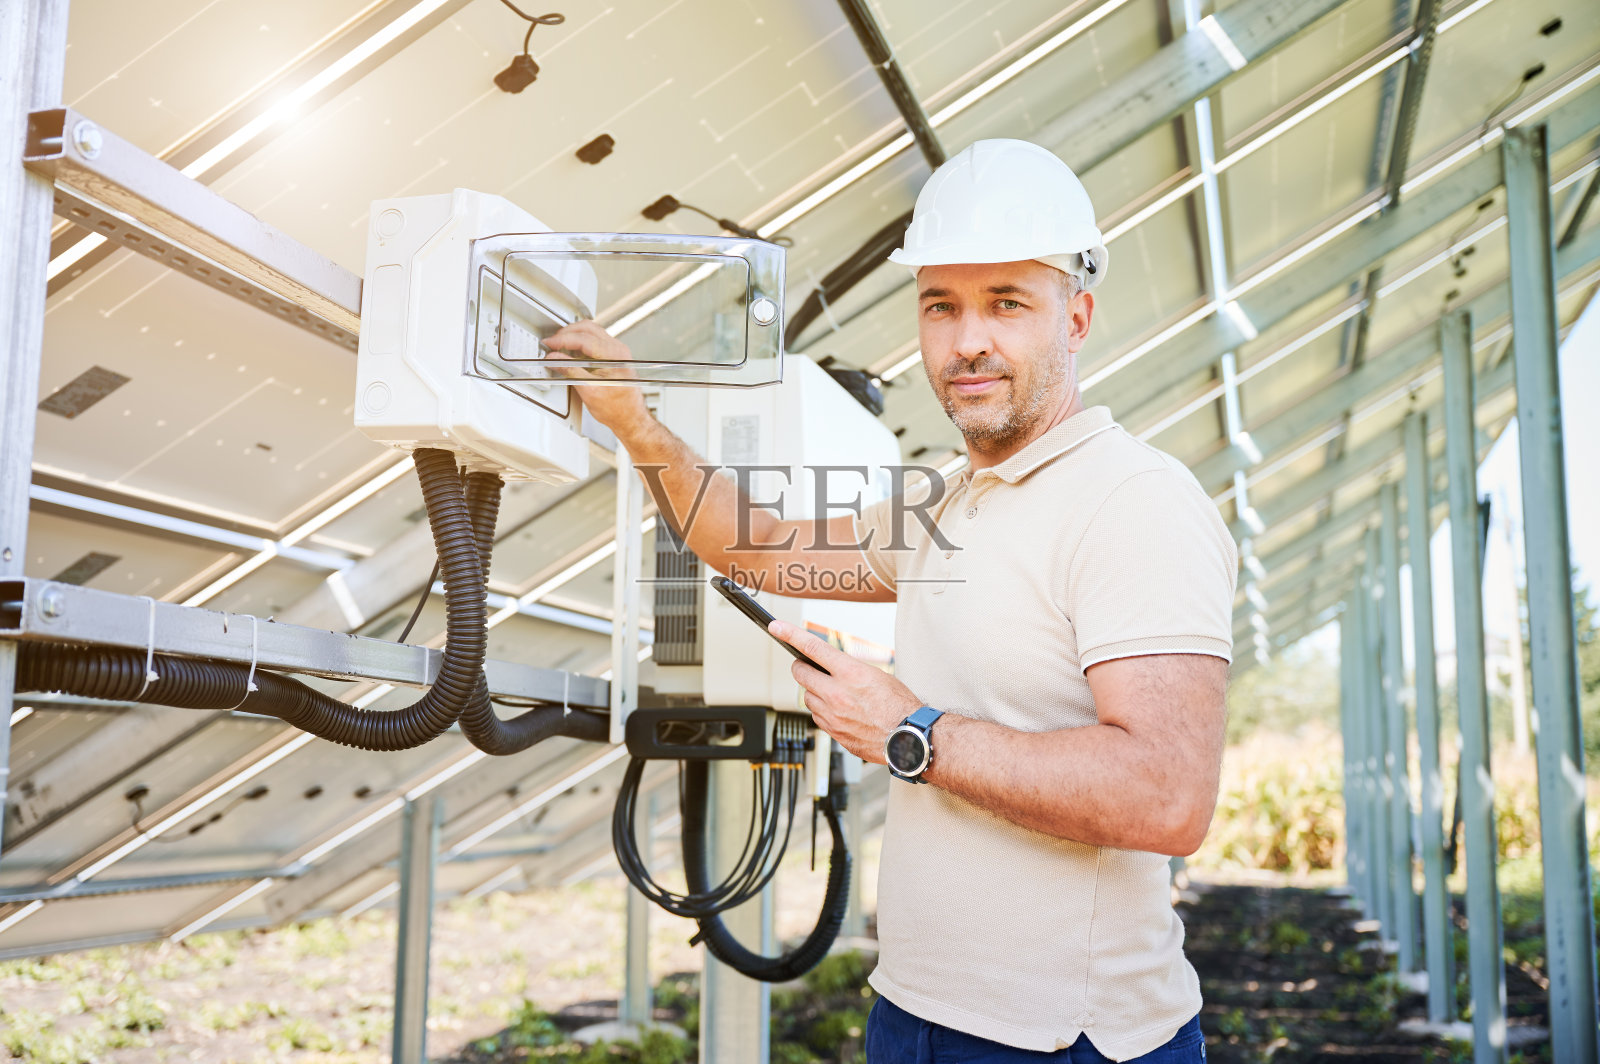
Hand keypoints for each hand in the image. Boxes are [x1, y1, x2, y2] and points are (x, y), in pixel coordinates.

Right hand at [542, 320, 650, 434]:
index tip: (550, 343)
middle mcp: (618, 350)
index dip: (562, 339)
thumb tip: (555, 359)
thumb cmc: (617, 408)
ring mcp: (617, 352)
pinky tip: (571, 352)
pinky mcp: (614, 356)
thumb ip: (570, 371)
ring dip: (573, 335)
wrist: (629, 418)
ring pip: (592, 331)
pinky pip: (595, 340)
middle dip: (567, 333)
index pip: (583, 338)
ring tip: (559, 346)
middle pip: (588, 328)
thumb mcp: (589, 390)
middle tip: (552, 342)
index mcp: (614, 356)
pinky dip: (580, 342)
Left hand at [767, 620, 922, 764]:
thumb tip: (832, 666)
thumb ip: (849, 669)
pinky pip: (816, 717)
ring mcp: (832, 715)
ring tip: (833, 693)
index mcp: (850, 673)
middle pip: (800, 674)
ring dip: (814, 692)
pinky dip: (822, 711)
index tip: (777, 628)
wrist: (908, 737)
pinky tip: (838, 711)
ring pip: (806, 697)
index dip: (790, 635)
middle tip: (809, 667)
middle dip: (802, 667)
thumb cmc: (900, 705)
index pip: (812, 647)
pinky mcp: (833, 732)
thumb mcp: (877, 674)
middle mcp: (836, 694)